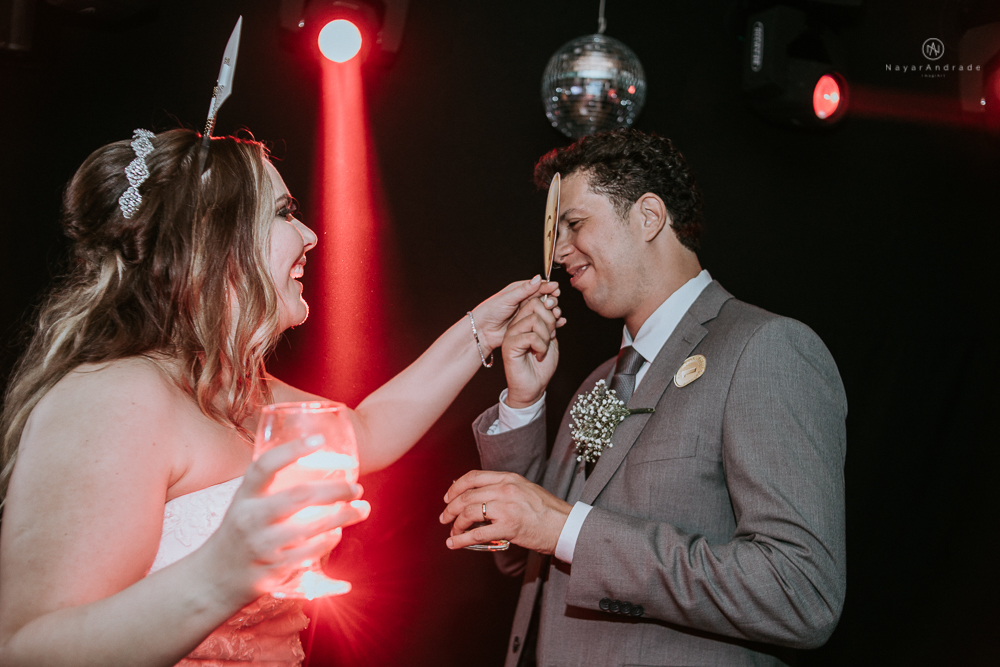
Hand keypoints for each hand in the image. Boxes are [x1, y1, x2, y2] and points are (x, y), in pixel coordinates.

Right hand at [199, 437, 370, 605]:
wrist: (213, 579)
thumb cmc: (240, 531)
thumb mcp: (246, 503)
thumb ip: (273, 486)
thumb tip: (318, 463)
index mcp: (244, 497)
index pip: (264, 466)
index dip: (292, 450)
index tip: (319, 440)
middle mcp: (251, 519)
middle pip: (300, 496)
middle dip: (336, 490)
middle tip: (357, 487)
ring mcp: (262, 547)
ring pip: (312, 528)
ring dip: (343, 517)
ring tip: (361, 509)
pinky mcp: (273, 570)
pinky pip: (311, 552)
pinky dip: (329, 540)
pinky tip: (337, 532)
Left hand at [439, 470, 571, 554]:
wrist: (565, 525)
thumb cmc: (547, 511)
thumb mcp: (525, 490)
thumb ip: (503, 489)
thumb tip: (478, 496)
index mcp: (509, 478)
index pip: (473, 477)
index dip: (456, 487)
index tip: (448, 497)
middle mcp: (506, 489)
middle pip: (467, 495)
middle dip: (451, 508)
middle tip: (444, 518)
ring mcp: (507, 507)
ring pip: (469, 512)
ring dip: (456, 524)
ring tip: (453, 533)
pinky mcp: (509, 527)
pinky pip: (477, 534)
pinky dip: (462, 540)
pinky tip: (454, 544)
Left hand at [470, 276, 564, 353]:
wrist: (483, 331)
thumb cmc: (491, 311)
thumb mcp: (507, 298)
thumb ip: (524, 289)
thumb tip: (538, 278)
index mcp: (521, 290)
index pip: (539, 286)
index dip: (549, 287)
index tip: (555, 290)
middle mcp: (526, 301)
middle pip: (546, 298)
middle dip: (552, 300)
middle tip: (552, 305)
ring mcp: (529, 313)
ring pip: (547, 311)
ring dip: (554, 312)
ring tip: (556, 315)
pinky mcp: (530, 325)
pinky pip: (544, 323)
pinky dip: (553, 323)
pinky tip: (559, 323)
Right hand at [501, 294, 561, 406]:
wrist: (533, 387)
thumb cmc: (541, 366)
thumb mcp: (551, 340)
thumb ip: (551, 324)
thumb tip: (554, 306)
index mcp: (524, 322)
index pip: (536, 301)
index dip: (551, 306)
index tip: (559, 319)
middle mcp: (516, 325)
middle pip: (534, 304)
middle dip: (550, 319)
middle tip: (551, 336)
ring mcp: (511, 334)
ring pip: (533, 319)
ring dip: (546, 335)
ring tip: (544, 348)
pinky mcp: (510, 346)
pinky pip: (530, 336)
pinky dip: (541, 346)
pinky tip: (539, 355)